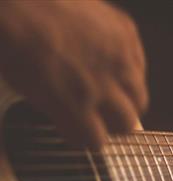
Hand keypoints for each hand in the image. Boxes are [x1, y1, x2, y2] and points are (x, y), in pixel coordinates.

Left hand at [0, 1, 146, 147]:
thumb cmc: (17, 41)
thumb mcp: (32, 92)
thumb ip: (63, 115)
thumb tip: (81, 126)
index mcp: (74, 103)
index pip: (97, 141)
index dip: (92, 139)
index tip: (90, 134)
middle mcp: (103, 83)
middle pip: (128, 124)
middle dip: (116, 126)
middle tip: (107, 119)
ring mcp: (119, 57)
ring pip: (140, 99)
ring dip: (128, 103)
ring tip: (115, 94)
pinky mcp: (126, 34)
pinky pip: (141, 67)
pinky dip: (131, 74)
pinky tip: (116, 68)